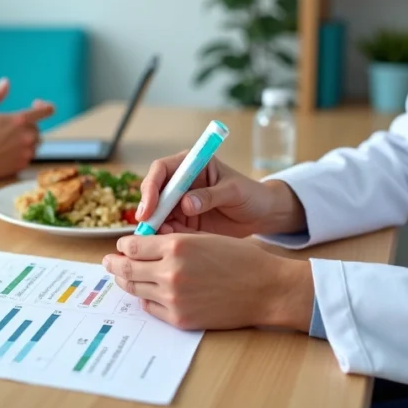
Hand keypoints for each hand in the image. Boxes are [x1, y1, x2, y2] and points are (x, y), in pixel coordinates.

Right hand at [0, 78, 53, 178]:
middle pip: (37, 129)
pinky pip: (27, 157)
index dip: (44, 107)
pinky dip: (21, 154)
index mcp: (20, 120)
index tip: (36, 105)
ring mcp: (25, 152)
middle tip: (11, 128)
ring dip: (26, 141)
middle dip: (28, 127)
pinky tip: (5, 152)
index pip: (46, 110)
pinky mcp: (21, 165)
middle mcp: (27, 136)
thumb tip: (6, 81)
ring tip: (7, 141)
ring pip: (34, 145)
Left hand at [103, 231, 314, 330]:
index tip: (123, 246)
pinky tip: (147, 293)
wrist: (266, 289)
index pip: (132, 245)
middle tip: (108, 262)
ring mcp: (173, 297)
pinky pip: (150, 307)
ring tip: (122, 277)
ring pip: (135, 288)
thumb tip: (141, 245)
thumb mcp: (203, 238)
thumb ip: (171, 241)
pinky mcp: (180, 318)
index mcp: (177, 245)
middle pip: (126, 268)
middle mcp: (170, 271)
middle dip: (114, 264)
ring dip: (126, 281)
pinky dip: (146, 298)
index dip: (124, 245)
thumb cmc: (239, 259)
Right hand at [136, 152, 305, 237]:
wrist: (261, 214)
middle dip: (148, 208)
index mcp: (191, 164)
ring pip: (157, 212)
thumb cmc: (251, 194)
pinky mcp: (183, 221)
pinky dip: (165, 236)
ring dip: (155, 225)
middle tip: (146, 226)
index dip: (152, 186)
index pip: (162, 169)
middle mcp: (181, 182)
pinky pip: (168, 228)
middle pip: (153, 192)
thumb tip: (185, 204)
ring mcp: (180, 202)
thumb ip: (210, 196)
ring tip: (159, 238)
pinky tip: (169, 243)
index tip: (150, 206)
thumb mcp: (234, 192)